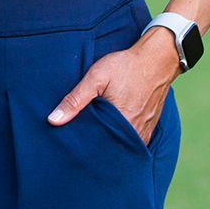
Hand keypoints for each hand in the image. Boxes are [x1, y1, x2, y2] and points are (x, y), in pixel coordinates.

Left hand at [46, 26, 180, 143]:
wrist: (156, 60)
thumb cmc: (125, 67)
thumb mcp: (95, 78)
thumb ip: (75, 100)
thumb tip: (53, 120)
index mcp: (122, 122)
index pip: (97, 147)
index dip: (83, 147)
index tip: (72, 146)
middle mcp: (136, 132)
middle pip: (110, 148)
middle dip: (95, 148)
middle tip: (79, 146)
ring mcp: (145, 131)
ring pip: (122, 146)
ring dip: (109, 143)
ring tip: (93, 139)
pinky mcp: (150, 127)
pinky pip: (133, 141)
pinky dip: (122, 139)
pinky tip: (111, 132)